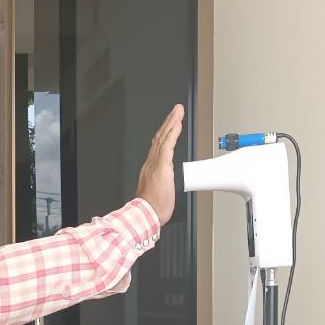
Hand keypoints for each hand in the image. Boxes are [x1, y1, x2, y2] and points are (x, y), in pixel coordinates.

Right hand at [136, 103, 184, 225]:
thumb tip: (166, 184)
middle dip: (168, 122)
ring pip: (163, 138)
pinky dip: (172, 134)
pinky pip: (168, 146)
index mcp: (151, 168)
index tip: (171, 124)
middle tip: (176, 110)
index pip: (159, 146)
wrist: (146, 213)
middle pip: (160, 137)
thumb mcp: (157, 193)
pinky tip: (177, 124)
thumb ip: (161, 184)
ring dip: (171, 123)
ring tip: (178, 112)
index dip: (165, 134)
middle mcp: (151, 163)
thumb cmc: (151, 208)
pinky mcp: (161, 166)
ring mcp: (156, 163)